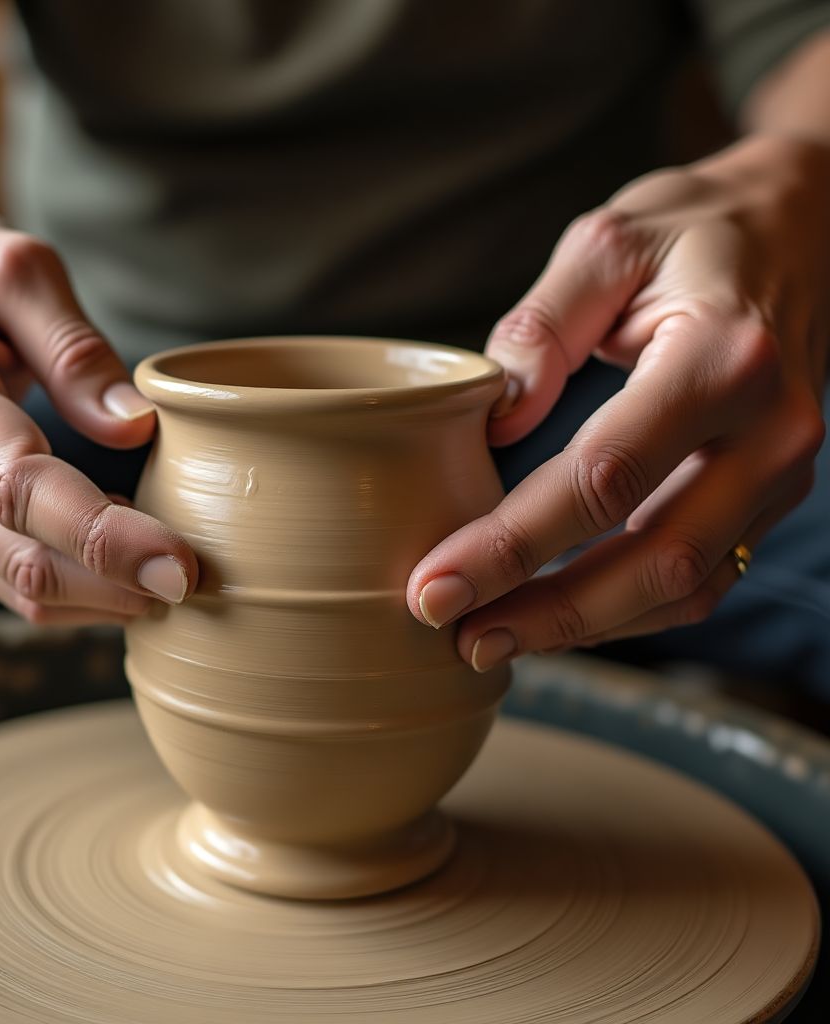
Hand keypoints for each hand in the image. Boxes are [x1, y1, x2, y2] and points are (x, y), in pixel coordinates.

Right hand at [0, 197, 196, 623]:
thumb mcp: (11, 268)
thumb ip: (75, 348)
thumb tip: (136, 423)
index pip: (20, 488)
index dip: (106, 538)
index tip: (181, 564)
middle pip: (24, 559)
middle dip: (120, 584)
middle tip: (203, 583)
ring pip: (16, 588)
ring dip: (101, 596)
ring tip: (172, 576)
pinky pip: (4, 581)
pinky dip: (72, 586)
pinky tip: (121, 564)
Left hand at [408, 135, 827, 668]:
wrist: (810, 226)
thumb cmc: (696, 229)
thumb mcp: (609, 242)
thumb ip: (542, 326)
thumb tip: (496, 422)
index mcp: (724, 358)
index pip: (604, 476)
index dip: (513, 544)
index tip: (435, 583)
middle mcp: (769, 430)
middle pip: (654, 558)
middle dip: (546, 612)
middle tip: (456, 635)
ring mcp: (782, 471)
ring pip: (685, 586)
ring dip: (585, 628)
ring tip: (492, 642)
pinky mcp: (771, 493)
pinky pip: (704, 576)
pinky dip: (628, 612)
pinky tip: (559, 617)